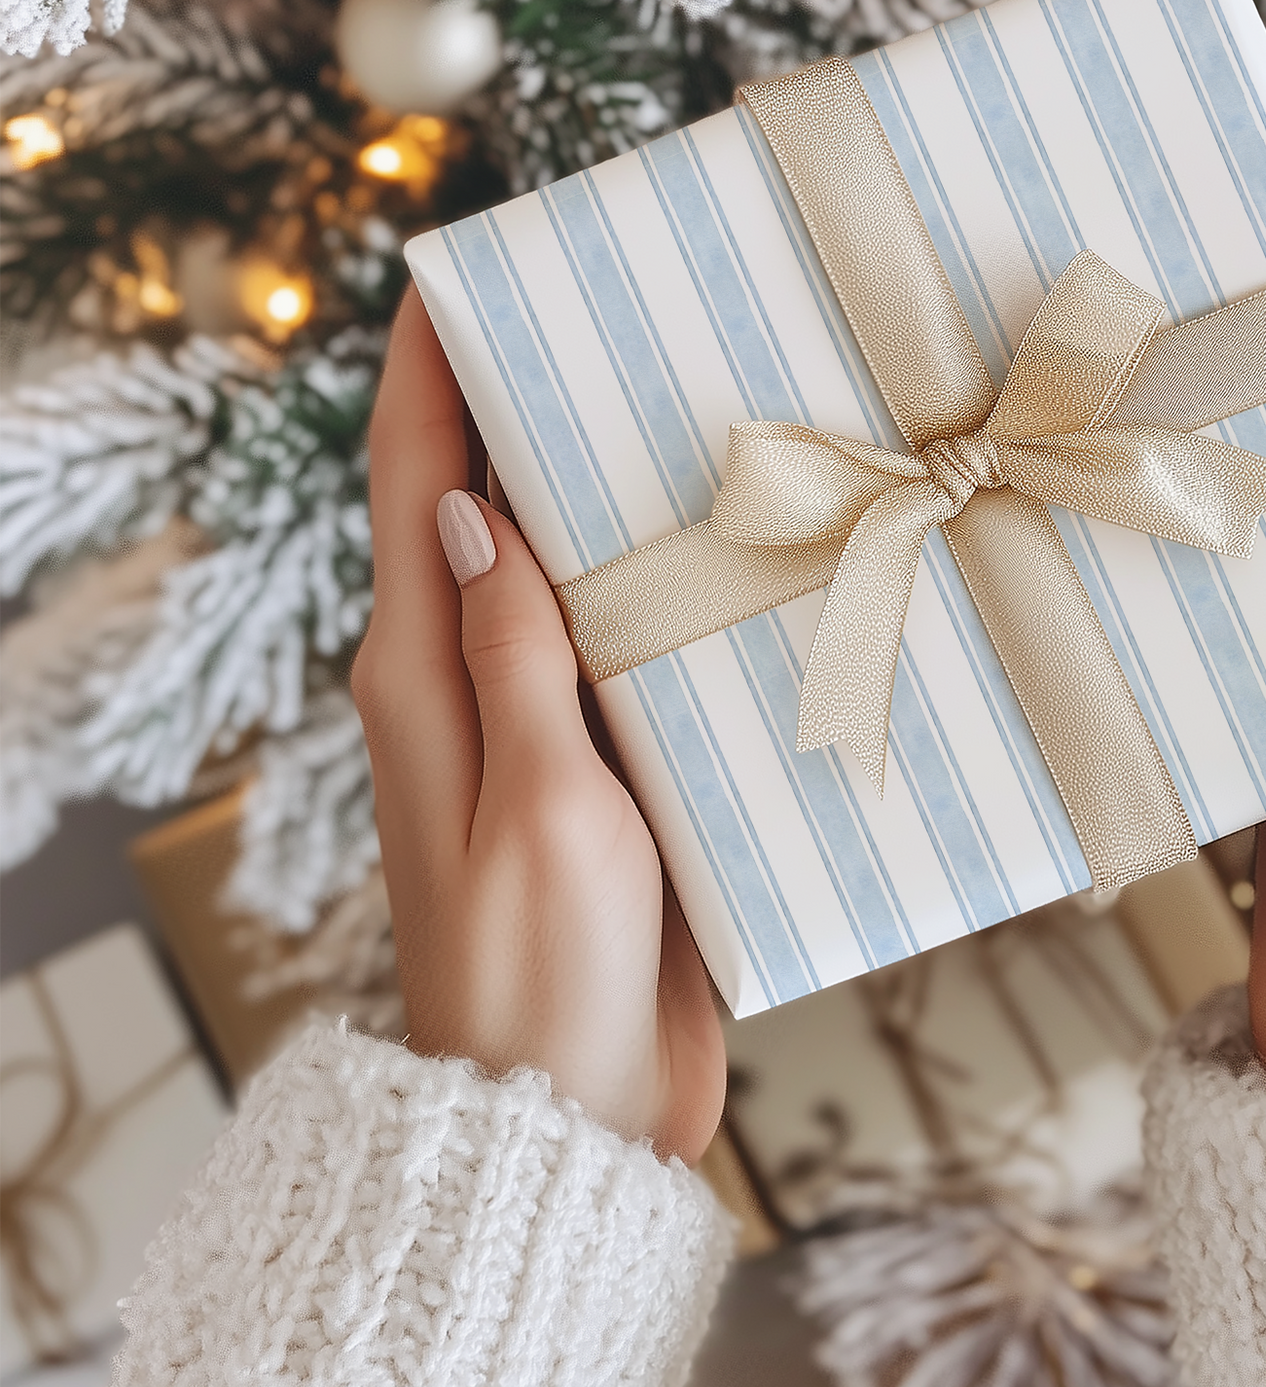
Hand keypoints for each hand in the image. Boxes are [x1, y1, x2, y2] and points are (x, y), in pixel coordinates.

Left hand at [351, 287, 724, 1155]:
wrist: (569, 1113)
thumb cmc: (539, 970)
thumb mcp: (537, 801)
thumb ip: (513, 658)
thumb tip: (473, 510)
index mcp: (424, 675)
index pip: (412, 486)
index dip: (428, 373)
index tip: (460, 272)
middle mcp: (471, 683)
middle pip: (485, 506)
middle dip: (527, 405)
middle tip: (612, 315)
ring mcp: (540, 725)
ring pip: (566, 570)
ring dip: (605, 488)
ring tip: (686, 399)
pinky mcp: (603, 768)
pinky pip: (625, 644)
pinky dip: (661, 582)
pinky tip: (733, 550)